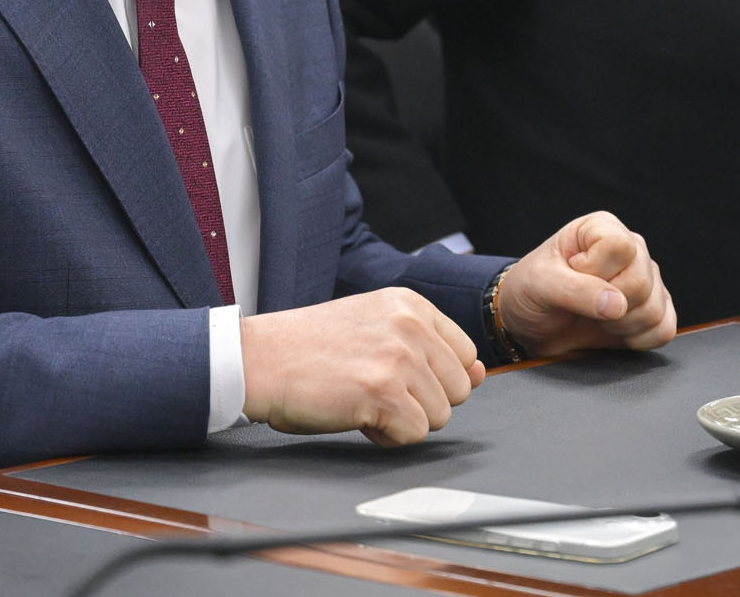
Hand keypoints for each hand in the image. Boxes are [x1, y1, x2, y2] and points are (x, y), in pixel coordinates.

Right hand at [239, 287, 486, 445]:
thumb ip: (431, 348)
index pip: (465, 355)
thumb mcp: (375, 329)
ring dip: (403, 420)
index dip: (434, 379)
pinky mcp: (383, 392)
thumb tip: (480, 375)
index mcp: (410, 303)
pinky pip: (414, 435)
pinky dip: (386, 436)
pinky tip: (356, 414)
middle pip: (459, 390)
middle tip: (374, 389)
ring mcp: (398, 357)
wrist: (259, 360)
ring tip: (362, 399)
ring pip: (440, 416)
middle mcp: (410, 324)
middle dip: (421, 402)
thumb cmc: (308, 348)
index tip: (396, 376)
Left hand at [495, 212, 675, 356]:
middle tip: (582, 304)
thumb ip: (574, 290)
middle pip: (642, 281)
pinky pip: (665, 330)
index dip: (596, 271)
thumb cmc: (531, 292)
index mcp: (602, 229)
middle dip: (607, 304)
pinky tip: (614, 331)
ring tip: (595, 317)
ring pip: (655, 308)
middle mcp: (632, 251)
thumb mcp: (540, 284)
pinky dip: (639, 339)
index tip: (571, 274)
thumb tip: (617, 305)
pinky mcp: (653, 310)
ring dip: (621, 325)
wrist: (531, 324)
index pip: (621, 247)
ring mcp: (647, 280)